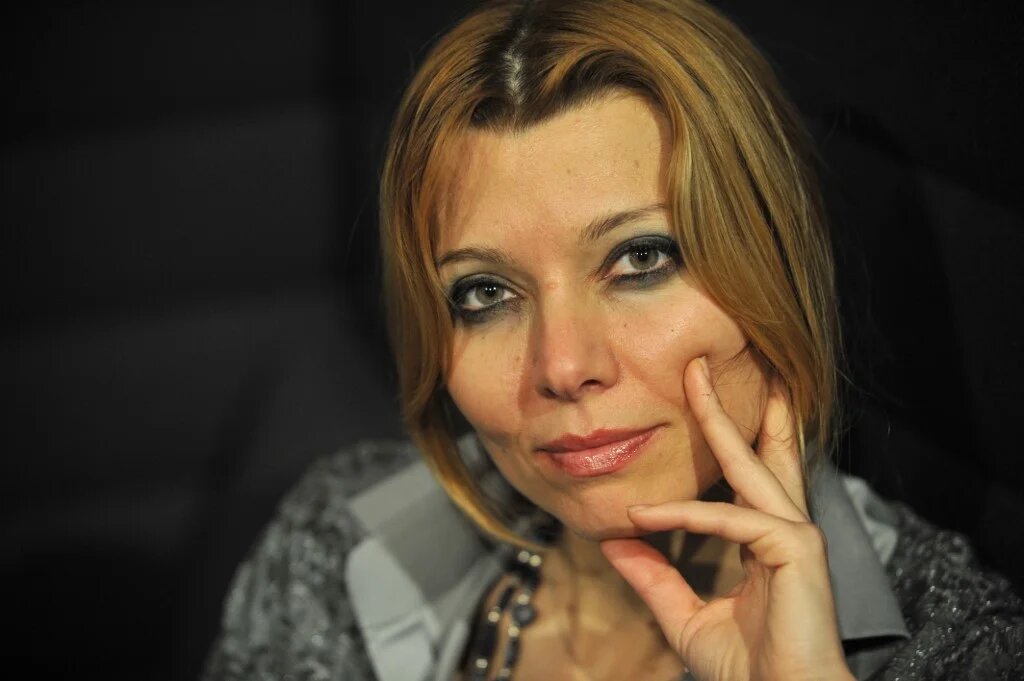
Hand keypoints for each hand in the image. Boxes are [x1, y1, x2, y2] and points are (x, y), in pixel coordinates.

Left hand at [600, 357, 853, 680]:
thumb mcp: (687, 616)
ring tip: (695, 379)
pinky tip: (644, 514)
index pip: (748, 475)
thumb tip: (616, 543)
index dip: (728, 436)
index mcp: (767, 539)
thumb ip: (656, 578)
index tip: (700, 402)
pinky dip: (684, 515)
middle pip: (761, 452)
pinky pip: (729, 519)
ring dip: (721, 419)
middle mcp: (786, 528)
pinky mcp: (795, 549)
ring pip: (751, 465)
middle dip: (735, 405)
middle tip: (706, 363)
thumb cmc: (750, 668)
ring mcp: (795, 535)